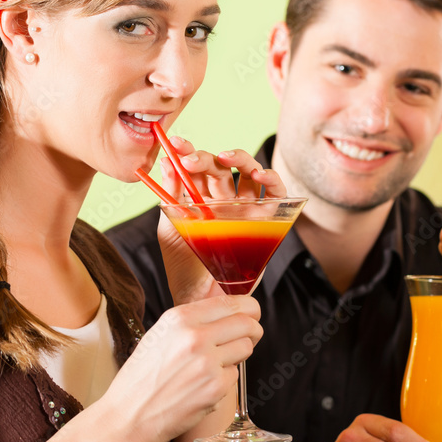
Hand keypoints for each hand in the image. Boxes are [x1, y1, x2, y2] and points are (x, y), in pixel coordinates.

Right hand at [102, 295, 261, 441]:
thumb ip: (192, 322)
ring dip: (237, 356)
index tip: (251, 314)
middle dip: (252, 330)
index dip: (249, 308)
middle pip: (247, 323)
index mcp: (180, 318)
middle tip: (247, 337)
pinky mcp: (215, 388)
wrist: (127, 416)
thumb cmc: (140, 378)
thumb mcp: (160, 335)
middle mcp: (195, 336)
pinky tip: (202, 386)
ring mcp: (207, 363)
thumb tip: (225, 313)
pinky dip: (224, 380)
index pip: (232, 303)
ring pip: (246, 348)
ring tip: (214, 365)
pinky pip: (234, 376)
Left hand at [156, 136, 286, 304]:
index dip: (189, 151)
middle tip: (191, 161)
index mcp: (199, 197)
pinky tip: (260, 175)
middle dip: (206, 158)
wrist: (200, 297)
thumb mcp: (170, 227)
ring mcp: (244, 208)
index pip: (196, 167)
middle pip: (221, 166)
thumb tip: (167, 162)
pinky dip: (272, 179)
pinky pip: (274, 194)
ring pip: (249, 172)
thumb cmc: (184, 265)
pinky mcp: (264, 219)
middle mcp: (223, 199)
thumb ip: (170, 196)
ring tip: (227, 157)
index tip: (177, 145)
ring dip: (241, 159)